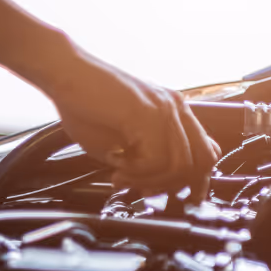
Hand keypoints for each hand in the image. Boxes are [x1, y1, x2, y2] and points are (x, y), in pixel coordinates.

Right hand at [46, 48, 220, 200]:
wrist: (63, 73)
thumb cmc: (84, 104)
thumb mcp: (120, 140)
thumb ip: (142, 160)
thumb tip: (153, 188)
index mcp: (174, 112)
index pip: (207, 152)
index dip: (198, 181)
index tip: (179, 197)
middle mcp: (176, 108)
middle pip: (203, 162)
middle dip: (173, 186)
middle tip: (142, 189)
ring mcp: (164, 109)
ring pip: (180, 166)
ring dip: (149, 181)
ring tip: (123, 176)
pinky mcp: (147, 113)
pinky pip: (156, 159)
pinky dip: (136, 172)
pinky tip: (116, 165)